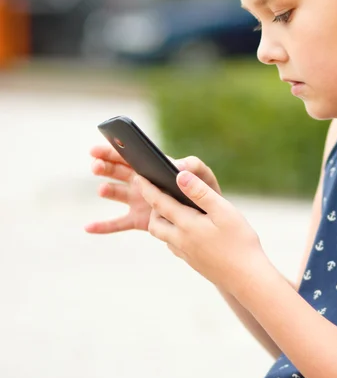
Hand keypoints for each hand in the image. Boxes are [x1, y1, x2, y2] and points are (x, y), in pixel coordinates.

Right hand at [87, 146, 221, 233]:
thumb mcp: (202, 174)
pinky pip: (118, 223)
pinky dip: (103, 226)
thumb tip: (178, 167)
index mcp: (152, 167)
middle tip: (96, 166)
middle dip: (105, 166)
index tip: (96, 150)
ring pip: (116, 193)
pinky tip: (88, 228)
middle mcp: (141, 182)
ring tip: (103, 189)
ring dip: (107, 189)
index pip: (129, 156)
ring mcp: (138, 201)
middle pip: (117, 171)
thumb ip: (192, 166)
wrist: (208, 217)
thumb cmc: (203, 190)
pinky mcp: (139, 220)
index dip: (111, 151)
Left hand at [136, 168, 271, 296]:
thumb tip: (180, 176)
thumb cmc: (239, 242)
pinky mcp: (193, 262)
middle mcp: (180, 240)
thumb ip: (201, 192)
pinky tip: (186, 230)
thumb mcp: (223, 211)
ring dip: (161, 222)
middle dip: (152, 207)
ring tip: (172, 209)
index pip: (159, 203)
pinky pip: (174, 246)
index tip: (139, 177)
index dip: (148, 189)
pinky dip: (173, 234)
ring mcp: (186, 253)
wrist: (246, 278)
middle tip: (158, 193)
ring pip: (163, 236)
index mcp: (186, 224)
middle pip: (154, 223)